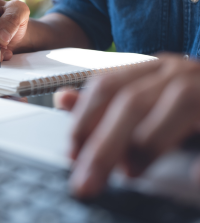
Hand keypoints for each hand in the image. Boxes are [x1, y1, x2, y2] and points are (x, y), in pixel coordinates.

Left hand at [55, 54, 199, 197]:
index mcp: (151, 69)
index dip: (84, 119)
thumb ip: (102, 103)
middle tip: (88, 180)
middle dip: (105, 143)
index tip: (72, 153)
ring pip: (178, 103)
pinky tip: (194, 176)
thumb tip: (62, 98)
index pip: (106, 85)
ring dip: (149, 143)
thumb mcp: (140, 101)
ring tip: (131, 173)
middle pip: (133, 99)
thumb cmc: (183, 105)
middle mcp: (178, 71)